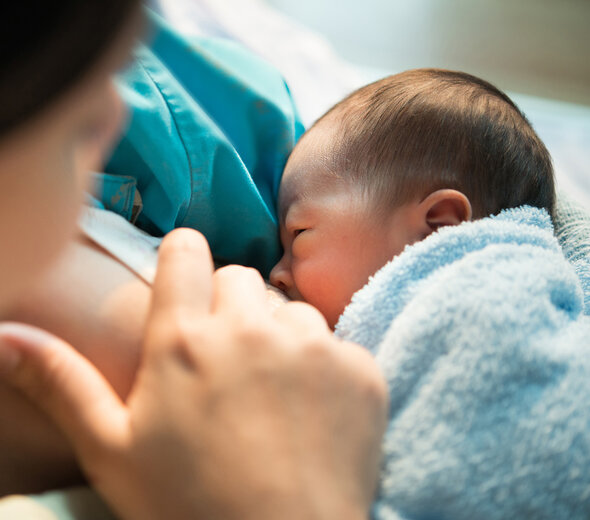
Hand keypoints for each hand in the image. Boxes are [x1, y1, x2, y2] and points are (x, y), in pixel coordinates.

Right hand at [0, 229, 386, 519]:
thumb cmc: (188, 508)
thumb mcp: (111, 449)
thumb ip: (61, 381)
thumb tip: (5, 333)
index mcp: (185, 339)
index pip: (185, 251)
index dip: (183, 259)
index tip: (185, 283)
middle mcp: (251, 328)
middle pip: (240, 277)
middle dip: (230, 305)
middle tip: (225, 359)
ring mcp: (313, 345)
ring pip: (290, 309)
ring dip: (278, 335)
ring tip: (269, 391)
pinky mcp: (359, 369)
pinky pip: (337, 342)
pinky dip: (324, 366)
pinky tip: (311, 412)